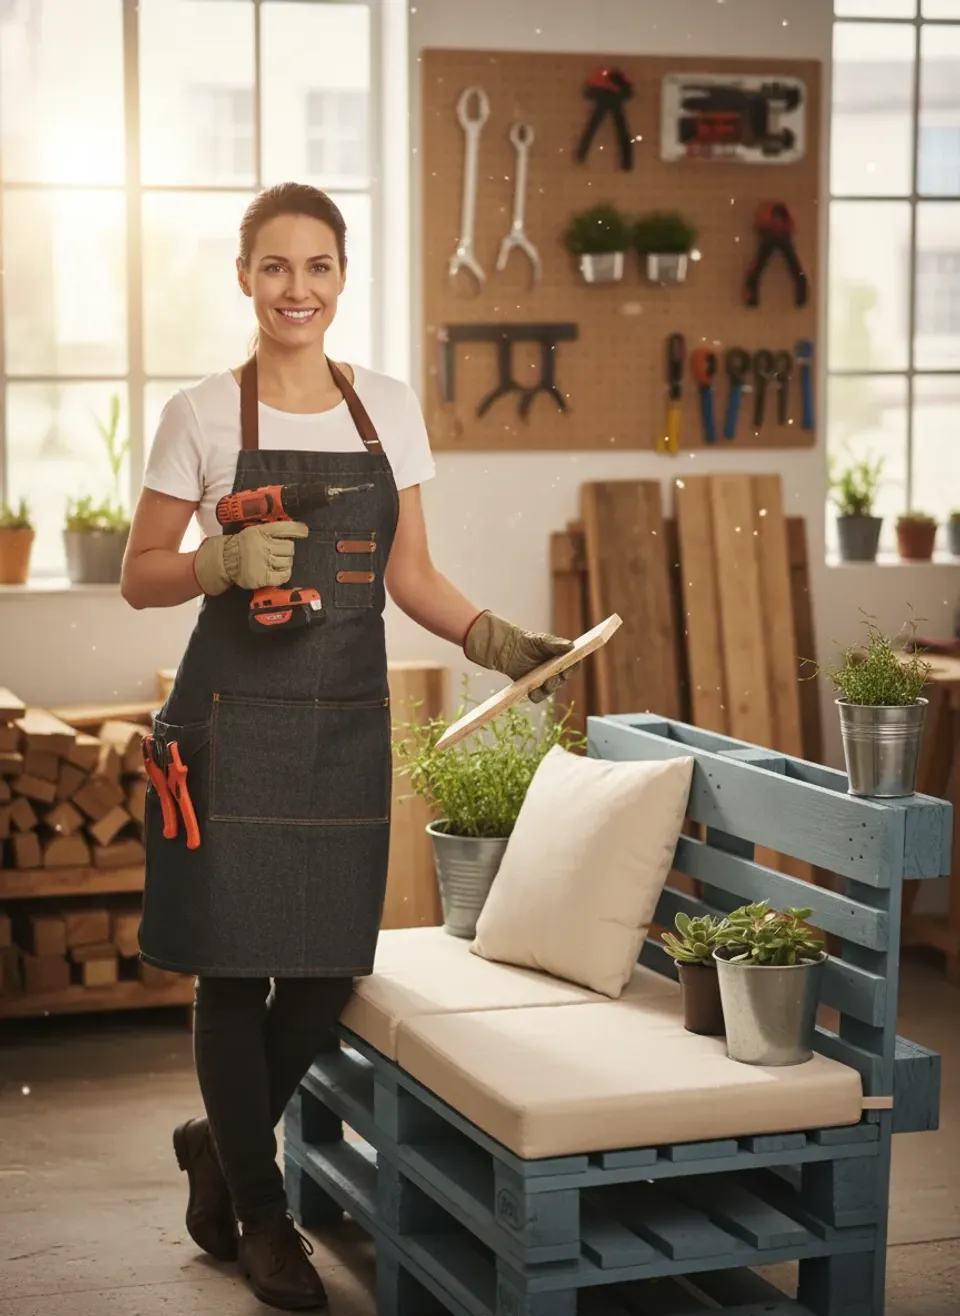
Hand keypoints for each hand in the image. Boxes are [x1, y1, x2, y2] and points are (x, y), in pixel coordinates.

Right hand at [193, 522, 308, 595]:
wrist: (225, 560)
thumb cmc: (241, 545)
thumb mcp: (253, 531)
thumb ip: (270, 530)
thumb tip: (291, 529)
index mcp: (261, 531)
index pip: (285, 528)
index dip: (298, 529)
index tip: (304, 531)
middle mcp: (264, 545)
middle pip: (290, 548)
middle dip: (287, 550)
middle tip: (279, 552)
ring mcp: (264, 561)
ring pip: (288, 562)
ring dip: (285, 562)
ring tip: (275, 561)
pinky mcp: (264, 576)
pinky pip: (284, 575)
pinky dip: (284, 573)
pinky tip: (278, 571)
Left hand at [463, 610, 578, 703]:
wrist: (507, 648)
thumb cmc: (527, 641)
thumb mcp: (541, 640)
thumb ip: (555, 643)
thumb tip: (571, 646)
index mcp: (560, 659)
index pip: (572, 665)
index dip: (572, 669)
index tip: (567, 671)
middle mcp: (554, 671)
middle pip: (562, 680)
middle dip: (558, 681)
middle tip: (551, 679)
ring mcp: (543, 680)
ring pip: (550, 690)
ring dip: (548, 690)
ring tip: (542, 685)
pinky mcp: (532, 688)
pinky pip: (537, 696)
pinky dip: (536, 695)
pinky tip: (531, 692)